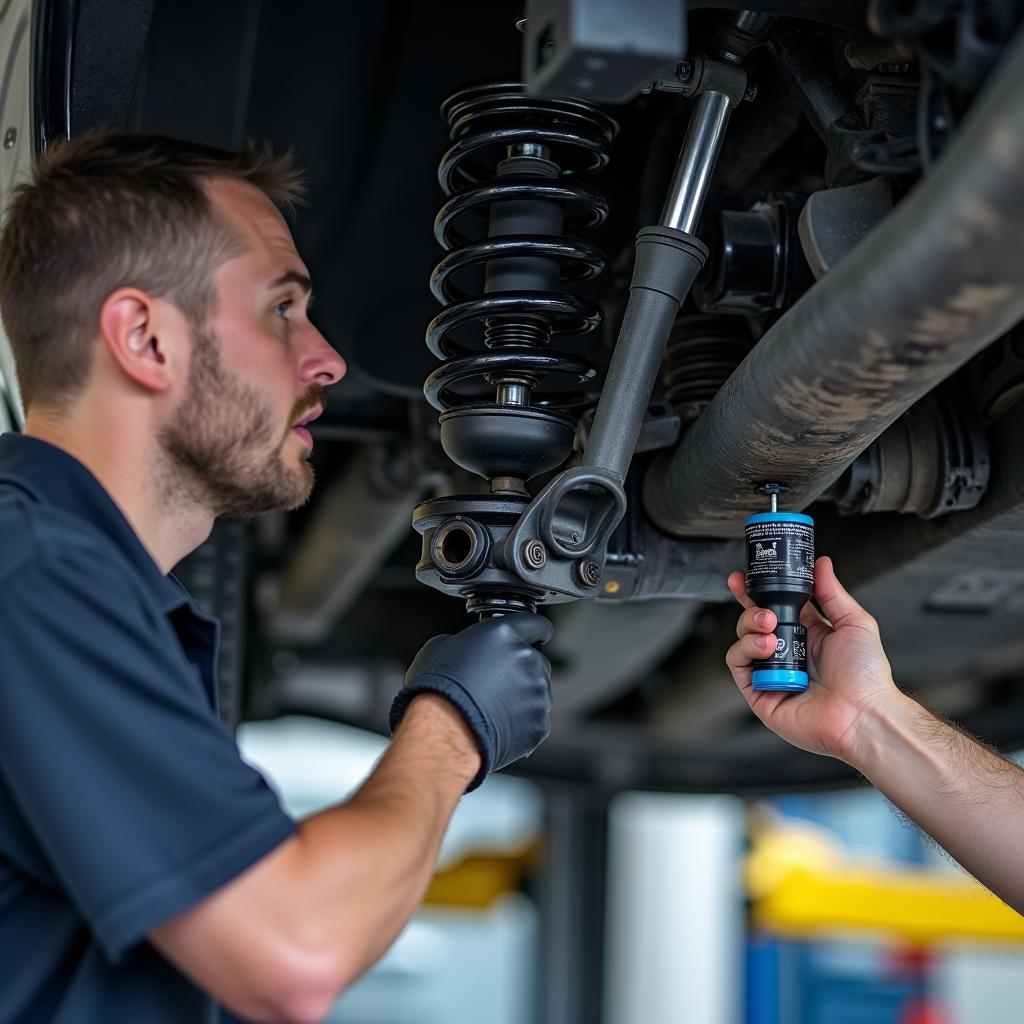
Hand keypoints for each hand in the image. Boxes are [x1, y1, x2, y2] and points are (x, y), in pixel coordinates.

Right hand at [389, 613, 553, 790]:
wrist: (443, 730)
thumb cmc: (436, 688)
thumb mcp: (440, 647)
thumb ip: (465, 641)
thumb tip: (466, 649)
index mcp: (504, 634)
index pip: (537, 624)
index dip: (536, 631)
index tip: (537, 637)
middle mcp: (526, 659)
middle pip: (537, 661)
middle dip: (522, 670)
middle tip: (496, 683)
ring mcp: (537, 692)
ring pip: (538, 690)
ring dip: (523, 696)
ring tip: (493, 708)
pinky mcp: (539, 721)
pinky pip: (535, 717)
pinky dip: (523, 721)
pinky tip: (498, 724)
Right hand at [725, 556, 899, 763]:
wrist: (863, 713)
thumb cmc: (866, 677)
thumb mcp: (854, 623)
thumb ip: (832, 592)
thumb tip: (821, 564)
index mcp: (807, 636)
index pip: (773, 608)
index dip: (755, 592)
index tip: (743, 578)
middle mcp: (786, 654)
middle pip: (752, 622)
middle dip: (751, 608)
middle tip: (766, 611)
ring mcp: (771, 674)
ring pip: (741, 640)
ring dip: (750, 627)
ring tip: (770, 630)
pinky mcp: (759, 693)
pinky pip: (737, 665)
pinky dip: (745, 650)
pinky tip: (766, 648)